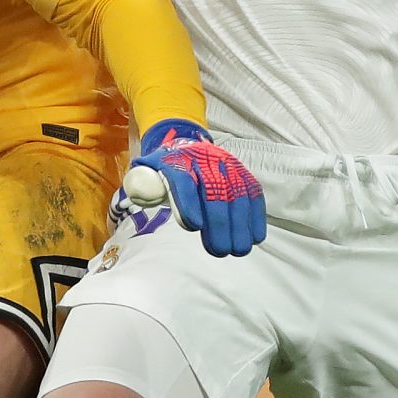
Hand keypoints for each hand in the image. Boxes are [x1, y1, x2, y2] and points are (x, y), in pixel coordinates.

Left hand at [127, 119, 265, 256]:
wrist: (186, 146)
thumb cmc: (164, 168)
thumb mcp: (146, 171)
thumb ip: (141, 184)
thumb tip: (142, 194)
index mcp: (176, 161)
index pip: (183, 180)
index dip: (188, 203)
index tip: (193, 227)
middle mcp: (204, 160)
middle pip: (214, 191)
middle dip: (219, 223)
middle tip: (220, 251)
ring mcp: (226, 165)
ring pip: (236, 194)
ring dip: (240, 225)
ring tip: (238, 250)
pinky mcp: (242, 173)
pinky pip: (253, 193)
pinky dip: (256, 215)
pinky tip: (255, 237)